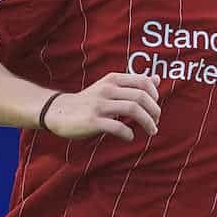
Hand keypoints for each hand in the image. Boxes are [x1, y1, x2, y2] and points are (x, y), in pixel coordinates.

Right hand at [43, 72, 161, 141]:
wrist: (58, 111)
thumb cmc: (89, 101)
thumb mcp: (109, 87)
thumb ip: (133, 84)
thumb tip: (157, 79)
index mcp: (112, 79)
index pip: (143, 82)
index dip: (155, 96)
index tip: (155, 108)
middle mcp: (107, 89)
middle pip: (141, 97)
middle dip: (154, 111)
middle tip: (156, 122)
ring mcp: (99, 105)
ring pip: (133, 109)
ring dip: (147, 122)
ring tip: (151, 131)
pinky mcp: (92, 121)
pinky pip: (117, 127)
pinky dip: (128, 133)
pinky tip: (129, 137)